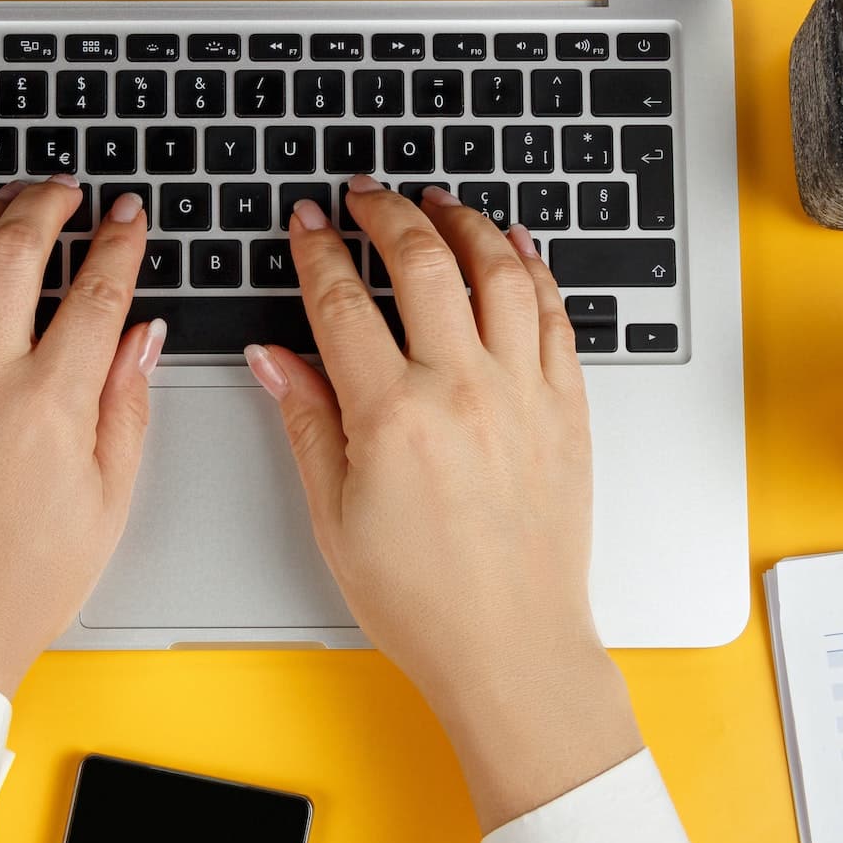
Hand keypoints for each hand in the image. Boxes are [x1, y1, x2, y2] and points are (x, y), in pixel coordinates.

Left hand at [0, 179, 163, 696]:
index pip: (96, 292)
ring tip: (7, 203)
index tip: (126, 218)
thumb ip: (127, 405)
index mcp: (52, 405)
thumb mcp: (107, 500)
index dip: (118, 243)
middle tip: (64, 190)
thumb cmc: (21, 584)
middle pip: (16, 252)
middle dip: (47, 204)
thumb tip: (141, 335)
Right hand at [247, 178, 641, 829]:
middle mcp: (463, 390)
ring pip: (500, 272)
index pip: (343, 303)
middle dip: (387, 214)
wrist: (511, 647)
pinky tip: (516, 248)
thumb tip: (275, 360)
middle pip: (423, 263)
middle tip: (366, 195)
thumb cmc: (423, 601)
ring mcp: (523, 394)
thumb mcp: (336, 517)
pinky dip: (534, 269)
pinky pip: (554, 315)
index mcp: (393, 417)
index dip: (318, 253)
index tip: (307, 225)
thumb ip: (308, 424)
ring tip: (439, 203)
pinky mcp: (566, 409)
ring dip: (465, 224)